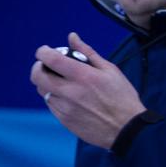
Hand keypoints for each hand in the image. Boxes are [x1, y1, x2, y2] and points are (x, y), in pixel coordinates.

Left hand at [31, 32, 145, 148]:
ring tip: (62, 83)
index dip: (42, 52)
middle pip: (37, 76)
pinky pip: (50, 104)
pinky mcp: (64, 120)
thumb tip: (72, 37)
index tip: (45, 51)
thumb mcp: (110, 71)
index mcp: (83, 76)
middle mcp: (70, 92)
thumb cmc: (123, 98)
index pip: (50, 59)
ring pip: (42, 91)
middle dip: (39, 67)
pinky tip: (69, 97)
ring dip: (47, 83)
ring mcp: (65, 107)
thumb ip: (88, 53)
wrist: (128, 129)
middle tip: (48, 66)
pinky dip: (55, 97)